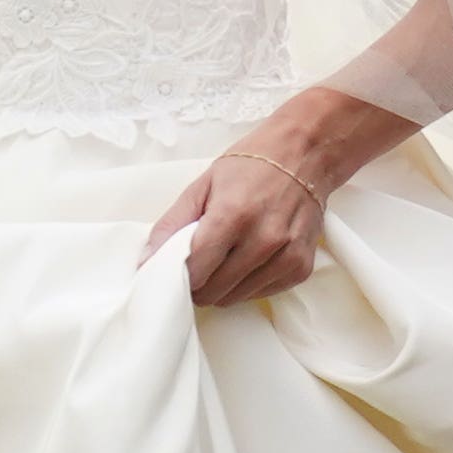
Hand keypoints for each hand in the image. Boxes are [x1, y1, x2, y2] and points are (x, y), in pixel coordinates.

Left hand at [147, 93, 390, 307]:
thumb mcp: (203, 184)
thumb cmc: (251, 165)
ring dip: (222, 286)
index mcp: (233, 215)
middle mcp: (263, 239)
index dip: (180, 275)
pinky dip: (248, 284)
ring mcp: (286, 256)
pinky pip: (261, 293)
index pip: (196, 270)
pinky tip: (250, 258)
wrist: (306, 154)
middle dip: (199, 283)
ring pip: (235, 298)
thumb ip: (172, 223)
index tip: (177, 268)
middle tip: (200, 263)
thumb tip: (146, 260)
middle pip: (213, 291)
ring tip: (226, 257)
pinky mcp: (301, 267)